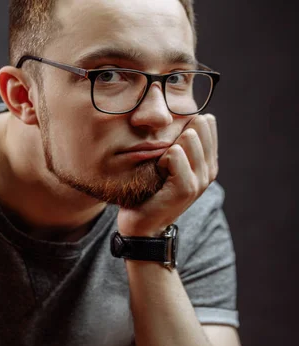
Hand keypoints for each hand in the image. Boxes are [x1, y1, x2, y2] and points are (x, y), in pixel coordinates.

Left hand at [117, 114, 218, 236]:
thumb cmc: (150, 190)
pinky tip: (157, 174)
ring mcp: (200, 180)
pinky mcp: (186, 187)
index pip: (207, 123)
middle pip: (198, 126)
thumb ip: (179, 142)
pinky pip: (174, 154)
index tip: (169, 144)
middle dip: (175, 134)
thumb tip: (185, 114)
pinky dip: (161, 160)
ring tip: (160, 169)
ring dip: (166, 148)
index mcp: (208, 161)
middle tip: (162, 160)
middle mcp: (209, 170)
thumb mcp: (167, 163)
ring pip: (188, 138)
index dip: (185, 124)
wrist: (142, 225)